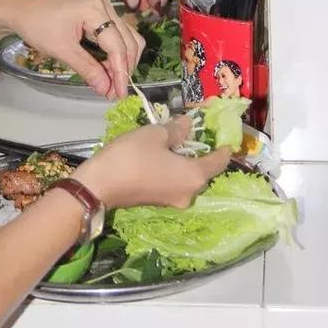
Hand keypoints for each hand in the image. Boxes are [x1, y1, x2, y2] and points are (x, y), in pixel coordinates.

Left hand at [9, 0, 143, 98]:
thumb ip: (88, 69)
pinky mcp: (98, 11)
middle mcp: (104, 4)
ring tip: (110, 83)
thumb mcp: (62, 50)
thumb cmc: (37, 26)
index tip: (120, 94)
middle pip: (128, 40)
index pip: (118, 46)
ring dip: (122, 61)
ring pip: (125, 37)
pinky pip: (115, 34)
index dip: (121, 72)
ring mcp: (103, 6)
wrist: (18, 9)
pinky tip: (106, 69)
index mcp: (96, 9)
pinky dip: (114, 53)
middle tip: (114, 92)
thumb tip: (106, 89)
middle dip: (124, 68)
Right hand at [75, 116, 231, 208]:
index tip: (227, 137)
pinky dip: (175, 169)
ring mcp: (174, 201)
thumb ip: (177, 129)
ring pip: (188, 177)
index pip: (219, 162)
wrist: (99, 185)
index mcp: (194, 176)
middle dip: (202, 152)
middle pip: (204, 171)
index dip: (224, 148)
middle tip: (196, 132)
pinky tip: (163, 154)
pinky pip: (175, 182)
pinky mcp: (159, 202)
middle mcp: (189, 193)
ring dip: (186, 160)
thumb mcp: (155, 134)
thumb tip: (189, 125)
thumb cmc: (131, 156)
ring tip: (176, 140)